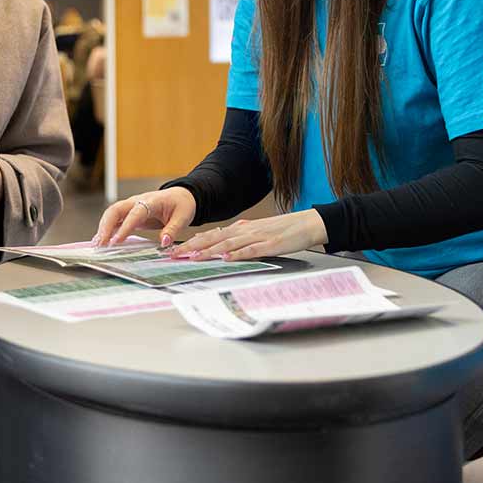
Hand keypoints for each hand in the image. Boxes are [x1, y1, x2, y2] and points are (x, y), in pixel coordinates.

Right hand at [93, 187, 195, 246]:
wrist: (180, 196)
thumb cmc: (181, 204)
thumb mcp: (183, 216)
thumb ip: (173, 229)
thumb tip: (164, 243)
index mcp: (151, 201)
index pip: (135, 213)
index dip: (125, 227)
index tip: (116, 241)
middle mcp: (137, 201)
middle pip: (116, 209)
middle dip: (106, 226)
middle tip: (101, 244)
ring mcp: (132, 206)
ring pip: (112, 214)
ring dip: (103, 228)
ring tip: (97, 244)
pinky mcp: (130, 213)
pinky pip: (115, 219)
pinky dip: (107, 229)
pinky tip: (101, 241)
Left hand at [169, 209, 326, 260]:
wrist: (308, 223)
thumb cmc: (283, 230)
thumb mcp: (258, 231)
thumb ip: (239, 236)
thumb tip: (220, 242)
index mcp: (242, 228)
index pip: (212, 235)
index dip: (193, 242)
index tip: (176, 249)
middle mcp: (246, 230)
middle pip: (214, 238)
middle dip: (193, 247)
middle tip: (174, 254)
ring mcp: (258, 237)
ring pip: (228, 244)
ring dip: (209, 251)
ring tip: (193, 257)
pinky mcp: (270, 245)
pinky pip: (250, 250)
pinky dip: (236, 254)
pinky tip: (226, 258)